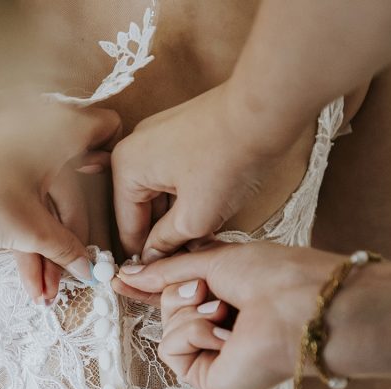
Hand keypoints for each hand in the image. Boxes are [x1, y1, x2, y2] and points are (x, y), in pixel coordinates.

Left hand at [0, 103, 120, 298]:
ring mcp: (16, 151)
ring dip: (45, 251)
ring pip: (42, 205)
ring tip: (45, 295)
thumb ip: (65, 250)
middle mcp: (43, 133)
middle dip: (67, 244)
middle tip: (68, 281)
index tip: (111, 203)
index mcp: (63, 130)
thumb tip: (89, 270)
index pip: (106, 130)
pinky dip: (25, 237)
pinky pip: (21, 203)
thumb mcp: (30, 228)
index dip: (113, 162)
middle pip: (70, 191)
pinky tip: (30, 280)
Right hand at [111, 82, 300, 262]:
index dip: (145, 256)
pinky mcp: (180, 131)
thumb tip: (153, 259)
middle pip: (142, 208)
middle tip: (188, 259)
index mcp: (125, 168)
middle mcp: (134, 148)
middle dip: (165, 235)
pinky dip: (187, 195)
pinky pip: (174, 174)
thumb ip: (167, 242)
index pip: (128, 226)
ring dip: (178, 217)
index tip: (158, 276)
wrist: (265, 111)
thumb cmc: (227, 159)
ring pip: (161, 192)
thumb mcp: (194, 217)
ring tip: (203, 239)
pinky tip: (210, 213)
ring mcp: (157, 136)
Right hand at [114, 242, 343, 388]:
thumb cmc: (277, 277)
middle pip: (167, 312)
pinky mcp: (209, 382)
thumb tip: (128, 274)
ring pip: (166, 331)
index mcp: (228, 302)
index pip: (178, 299)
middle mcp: (222, 333)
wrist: (303, 307)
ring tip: (224, 310)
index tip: (122, 277)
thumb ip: (168, 271)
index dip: (150, 287)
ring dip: (189, 312)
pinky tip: (224, 333)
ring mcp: (216, 360)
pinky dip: (193, 333)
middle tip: (205, 287)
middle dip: (178, 292)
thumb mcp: (214, 260)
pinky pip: (171, 351)